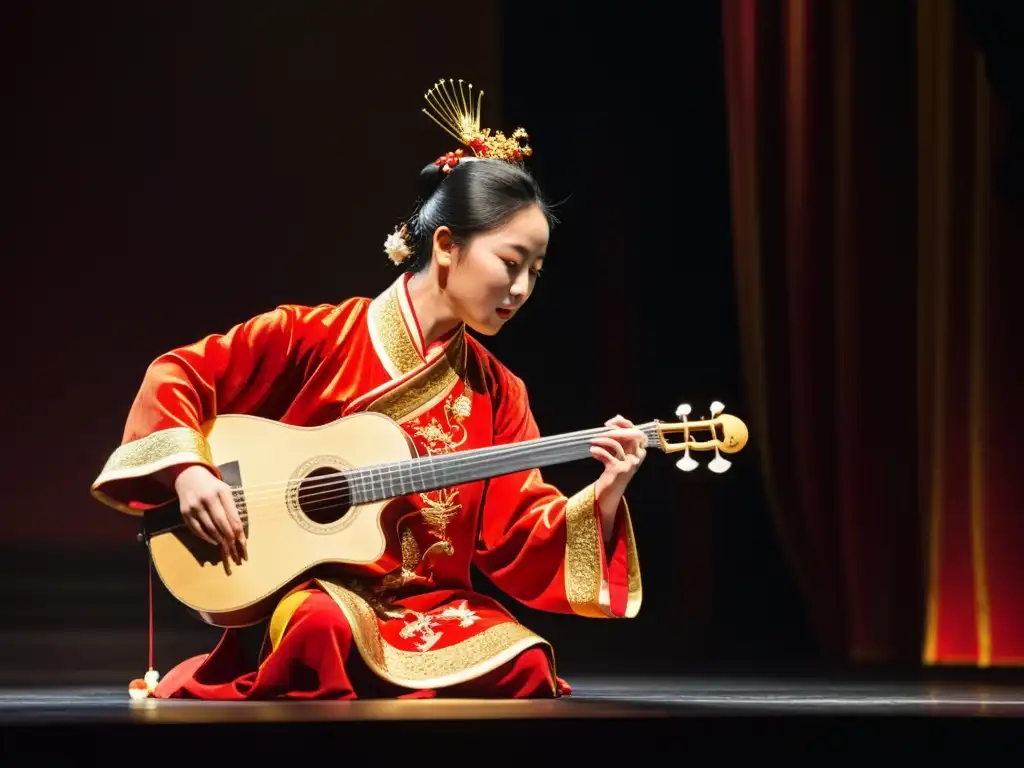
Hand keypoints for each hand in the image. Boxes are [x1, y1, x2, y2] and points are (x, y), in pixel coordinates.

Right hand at [174, 465, 246, 572]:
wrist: (189, 477)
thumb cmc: (212, 486)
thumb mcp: (225, 491)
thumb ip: (231, 507)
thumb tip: (238, 529)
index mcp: (221, 491)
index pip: (232, 513)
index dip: (238, 529)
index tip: (243, 541)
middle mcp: (207, 498)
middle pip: (220, 522)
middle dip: (229, 537)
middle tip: (235, 547)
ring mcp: (194, 506)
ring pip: (209, 528)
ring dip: (219, 539)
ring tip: (227, 546)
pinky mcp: (184, 513)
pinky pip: (197, 529)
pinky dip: (206, 537)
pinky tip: (214, 541)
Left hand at [590, 415, 646, 538]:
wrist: (609, 493)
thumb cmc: (613, 470)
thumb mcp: (619, 452)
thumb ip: (620, 437)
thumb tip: (618, 416)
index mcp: (638, 452)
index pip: (638, 432)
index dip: (625, 424)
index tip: (610, 423)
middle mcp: (636, 458)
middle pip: (633, 436)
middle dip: (617, 430)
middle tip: (602, 429)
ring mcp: (628, 465)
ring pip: (618, 445)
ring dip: (603, 440)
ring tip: (592, 441)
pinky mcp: (617, 471)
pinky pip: (608, 456)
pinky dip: (598, 451)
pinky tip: (592, 452)